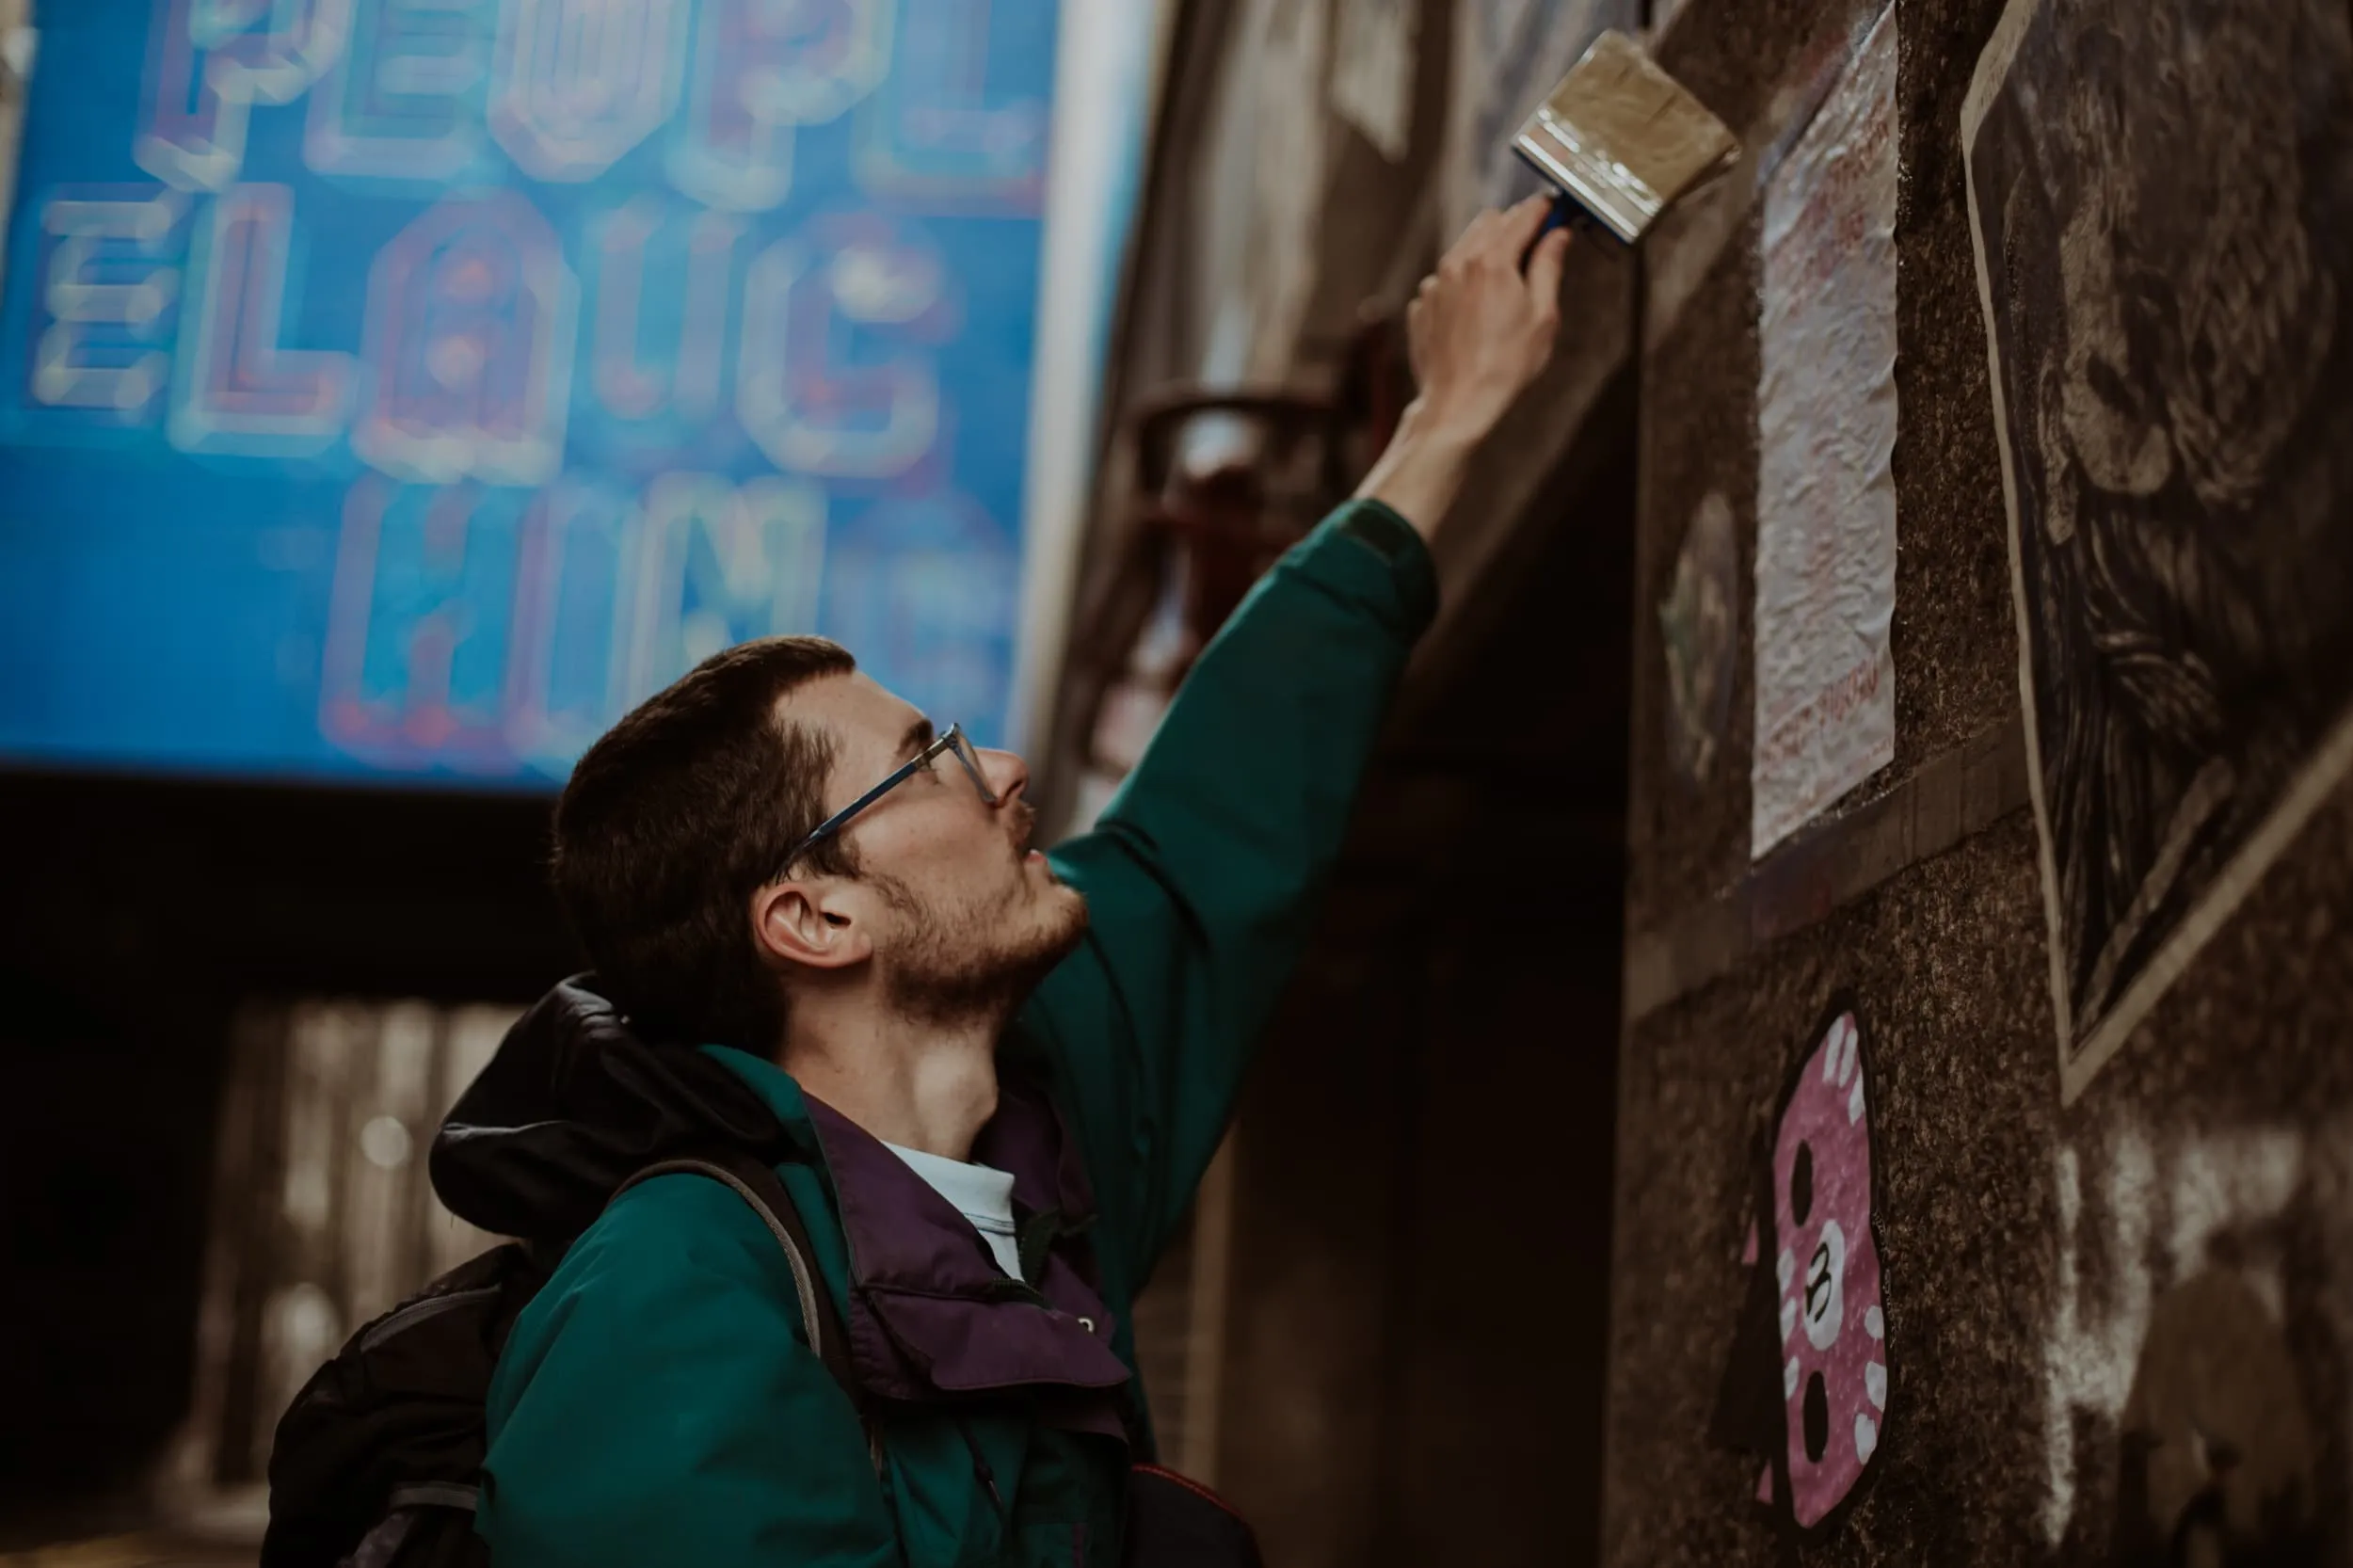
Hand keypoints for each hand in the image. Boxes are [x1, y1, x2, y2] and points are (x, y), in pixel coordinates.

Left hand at [1356, 196, 1571, 539]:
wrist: (1459, 403)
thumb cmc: (1506, 366)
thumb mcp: (1543, 316)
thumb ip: (1549, 267)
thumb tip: (1558, 236)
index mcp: (1492, 261)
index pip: (1522, 216)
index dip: (1543, 210)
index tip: (1555, 210)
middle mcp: (1457, 264)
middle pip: (1490, 223)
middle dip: (1514, 227)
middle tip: (1535, 246)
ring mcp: (1434, 284)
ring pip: (1464, 248)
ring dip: (1487, 253)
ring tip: (1506, 284)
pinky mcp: (1421, 305)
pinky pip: (1446, 279)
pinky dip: (1463, 283)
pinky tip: (1477, 313)